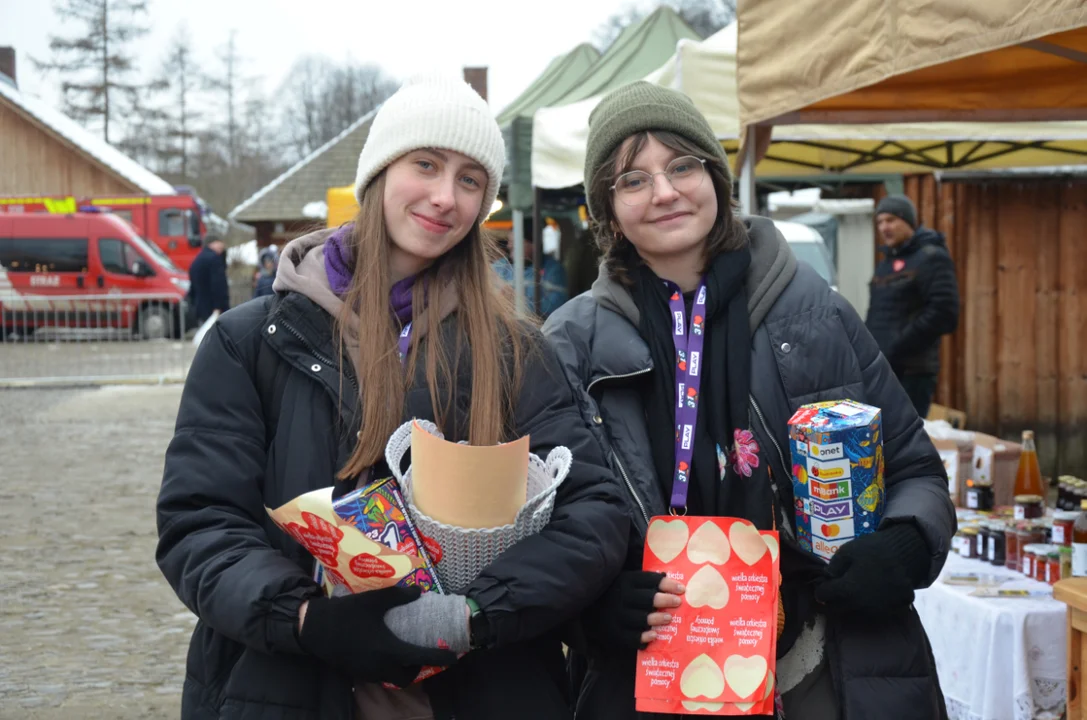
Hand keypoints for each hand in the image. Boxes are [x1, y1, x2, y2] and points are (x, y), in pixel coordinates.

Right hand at [298, 586, 457, 686]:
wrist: (314, 628)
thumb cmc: (347, 613)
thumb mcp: (375, 600)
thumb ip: (399, 596)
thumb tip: (419, 591)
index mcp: (389, 650)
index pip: (421, 658)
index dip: (440, 658)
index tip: (454, 658)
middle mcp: (381, 667)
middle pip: (407, 676)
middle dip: (418, 668)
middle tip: (422, 652)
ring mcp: (367, 673)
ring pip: (392, 677)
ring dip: (402, 668)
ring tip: (404, 650)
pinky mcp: (357, 672)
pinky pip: (379, 674)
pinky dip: (387, 667)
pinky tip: (383, 650)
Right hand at [588, 571, 684, 650]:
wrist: (586, 610)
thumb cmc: (612, 593)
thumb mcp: (624, 581)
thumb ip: (643, 581)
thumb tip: (667, 578)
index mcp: (625, 581)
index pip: (649, 580)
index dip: (667, 584)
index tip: (681, 589)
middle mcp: (620, 597)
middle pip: (646, 599)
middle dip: (664, 600)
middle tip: (677, 602)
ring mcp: (616, 616)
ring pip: (640, 618)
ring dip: (656, 618)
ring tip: (669, 618)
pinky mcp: (613, 633)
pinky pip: (630, 637)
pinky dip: (643, 637)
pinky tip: (654, 635)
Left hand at [815, 523, 928, 617]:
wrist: (906, 553)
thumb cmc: (874, 550)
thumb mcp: (847, 551)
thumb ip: (833, 567)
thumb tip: (826, 578)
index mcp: (847, 590)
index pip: (823, 596)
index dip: (821, 589)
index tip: (824, 584)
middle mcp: (860, 605)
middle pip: (837, 607)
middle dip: (833, 599)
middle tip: (836, 588)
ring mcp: (877, 610)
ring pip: (855, 610)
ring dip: (851, 602)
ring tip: (856, 587)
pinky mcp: (891, 610)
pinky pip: (874, 610)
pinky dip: (869, 603)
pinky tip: (873, 590)